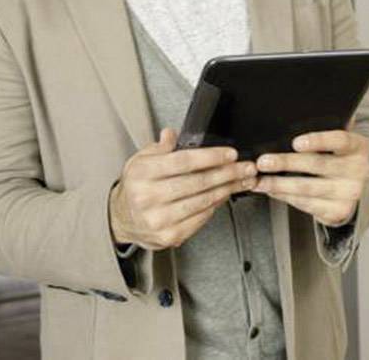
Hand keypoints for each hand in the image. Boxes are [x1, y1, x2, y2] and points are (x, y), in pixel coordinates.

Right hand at [109, 127, 257, 249]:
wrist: (121, 219)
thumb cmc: (136, 186)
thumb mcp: (140, 160)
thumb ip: (159, 148)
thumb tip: (171, 134)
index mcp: (142, 173)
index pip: (182, 161)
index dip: (211, 157)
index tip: (230, 154)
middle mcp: (148, 197)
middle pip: (198, 182)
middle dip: (228, 173)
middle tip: (246, 167)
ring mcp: (159, 219)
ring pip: (203, 201)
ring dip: (228, 189)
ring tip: (243, 180)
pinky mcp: (169, 236)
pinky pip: (201, 218)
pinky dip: (216, 205)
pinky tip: (225, 194)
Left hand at [252, 130, 368, 226]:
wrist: (352, 188)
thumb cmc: (337, 157)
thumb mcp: (337, 142)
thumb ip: (326, 127)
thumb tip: (304, 107)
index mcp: (359, 146)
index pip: (340, 140)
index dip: (318, 140)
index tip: (296, 142)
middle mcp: (359, 170)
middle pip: (318, 164)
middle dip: (286, 163)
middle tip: (263, 162)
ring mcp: (350, 193)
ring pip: (308, 188)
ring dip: (279, 184)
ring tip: (259, 180)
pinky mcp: (339, 212)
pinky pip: (307, 204)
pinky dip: (285, 197)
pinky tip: (271, 190)